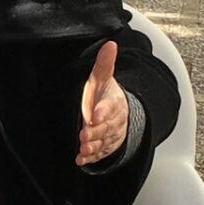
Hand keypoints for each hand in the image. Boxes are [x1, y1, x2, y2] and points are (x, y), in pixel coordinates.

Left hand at [77, 40, 128, 166]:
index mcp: (113, 102)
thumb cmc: (106, 95)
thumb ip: (105, 64)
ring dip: (93, 147)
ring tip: (83, 149)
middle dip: (96, 132)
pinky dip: (91, 159)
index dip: (102, 111)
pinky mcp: (106, 146)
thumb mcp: (104, 78)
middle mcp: (114, 120)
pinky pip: (100, 153)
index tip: (93, 114)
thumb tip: (111, 44)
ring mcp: (111, 135)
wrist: (122, 113)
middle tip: (84, 134)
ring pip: (104, 142)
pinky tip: (81, 161)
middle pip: (106, 127)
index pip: (109, 106)